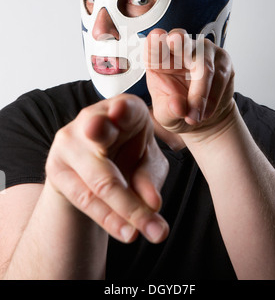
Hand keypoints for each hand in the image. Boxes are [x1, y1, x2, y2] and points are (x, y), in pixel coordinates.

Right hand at [45, 94, 168, 243]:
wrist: (91, 165)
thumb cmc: (128, 154)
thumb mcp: (148, 161)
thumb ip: (150, 176)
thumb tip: (152, 204)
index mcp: (124, 109)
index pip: (126, 108)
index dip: (122, 110)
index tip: (121, 111)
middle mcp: (92, 118)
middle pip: (108, 156)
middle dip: (126, 178)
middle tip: (153, 212)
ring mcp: (69, 141)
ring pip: (98, 182)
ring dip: (125, 211)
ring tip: (149, 232)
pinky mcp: (55, 168)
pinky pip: (85, 198)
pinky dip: (109, 218)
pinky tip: (127, 231)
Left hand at [145, 29, 234, 135]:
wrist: (203, 118)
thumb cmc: (178, 109)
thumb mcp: (166, 116)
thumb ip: (168, 111)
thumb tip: (178, 106)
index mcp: (158, 59)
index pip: (153, 44)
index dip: (154, 41)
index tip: (154, 37)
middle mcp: (179, 49)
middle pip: (180, 39)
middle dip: (179, 40)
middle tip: (173, 40)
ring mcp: (202, 51)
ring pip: (204, 65)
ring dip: (200, 94)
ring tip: (194, 117)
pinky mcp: (222, 60)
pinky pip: (220, 76)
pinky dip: (212, 98)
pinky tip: (206, 111)